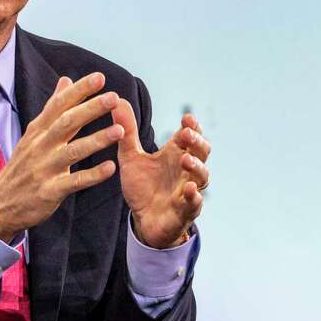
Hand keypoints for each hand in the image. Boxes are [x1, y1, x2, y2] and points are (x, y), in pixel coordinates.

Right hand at [0, 73, 122, 241]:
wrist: (0, 203)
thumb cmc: (23, 166)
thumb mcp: (33, 134)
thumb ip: (52, 108)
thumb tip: (66, 80)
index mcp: (38, 130)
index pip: (59, 105)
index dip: (79, 91)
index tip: (100, 78)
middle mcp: (40, 146)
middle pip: (66, 123)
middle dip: (90, 109)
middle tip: (113, 98)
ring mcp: (45, 168)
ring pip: (73, 151)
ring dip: (97, 140)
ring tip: (120, 131)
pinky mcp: (50, 191)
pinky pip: (74, 182)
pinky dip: (93, 175)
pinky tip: (111, 168)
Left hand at [113, 101, 210, 248]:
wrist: (142, 220)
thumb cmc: (143, 187)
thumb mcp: (131, 158)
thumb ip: (126, 132)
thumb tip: (117, 100)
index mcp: (175, 155)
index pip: (190, 136)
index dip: (192, 126)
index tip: (186, 117)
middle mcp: (186, 171)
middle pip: (202, 152)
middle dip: (197, 142)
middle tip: (186, 134)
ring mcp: (187, 191)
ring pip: (202, 177)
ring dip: (197, 167)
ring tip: (186, 159)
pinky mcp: (184, 212)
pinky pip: (194, 204)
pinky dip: (194, 197)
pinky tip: (189, 190)